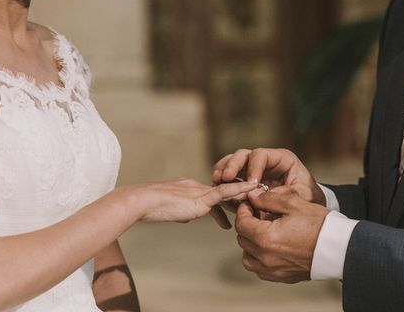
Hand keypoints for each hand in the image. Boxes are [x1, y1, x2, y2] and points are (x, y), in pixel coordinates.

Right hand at [137, 179, 256, 228]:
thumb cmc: (152, 209)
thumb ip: (183, 211)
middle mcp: (198, 187)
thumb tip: (188, 217)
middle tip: (257, 200)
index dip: (228, 200)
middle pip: (225, 191)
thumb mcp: (172, 210)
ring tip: (259, 198)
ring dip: (244, 195)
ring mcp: (200, 191)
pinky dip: (240, 190)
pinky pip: (225, 192)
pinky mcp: (201, 197)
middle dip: (241, 196)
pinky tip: (252, 189)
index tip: (240, 204)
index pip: (215, 195)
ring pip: (229, 191)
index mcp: (192, 189)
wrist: (143, 202)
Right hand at [212, 148, 326, 205]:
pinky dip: (223, 183)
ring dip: (223, 170)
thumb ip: (284, 194)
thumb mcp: (303, 196)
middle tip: (224, 177)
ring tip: (216, 181)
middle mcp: (265, 161)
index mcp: (281, 159)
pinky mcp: (246, 181)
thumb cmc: (308, 199)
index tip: (250, 184)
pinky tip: (218, 191)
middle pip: (244, 155)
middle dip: (233, 165)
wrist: (307, 207)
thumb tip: (260, 194)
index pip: (262, 155)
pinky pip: (231, 178)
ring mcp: (254, 169)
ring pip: (233, 162)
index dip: (253, 167)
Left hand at [235, 187, 328, 282]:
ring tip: (264, 231)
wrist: (338, 248)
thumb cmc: (318, 225)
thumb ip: (269, 199)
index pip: (241, 223)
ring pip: (248, 257)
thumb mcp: (293, 203)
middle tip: (259, 214)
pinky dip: (259, 258)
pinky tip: (272, 246)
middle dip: (247, 224)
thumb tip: (253, 197)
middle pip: (243, 239)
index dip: (243, 210)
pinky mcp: (281, 277)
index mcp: (266, 238)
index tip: (250, 203)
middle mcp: (265, 257)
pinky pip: (259, 269)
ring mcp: (272, 270)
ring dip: (251, 243)